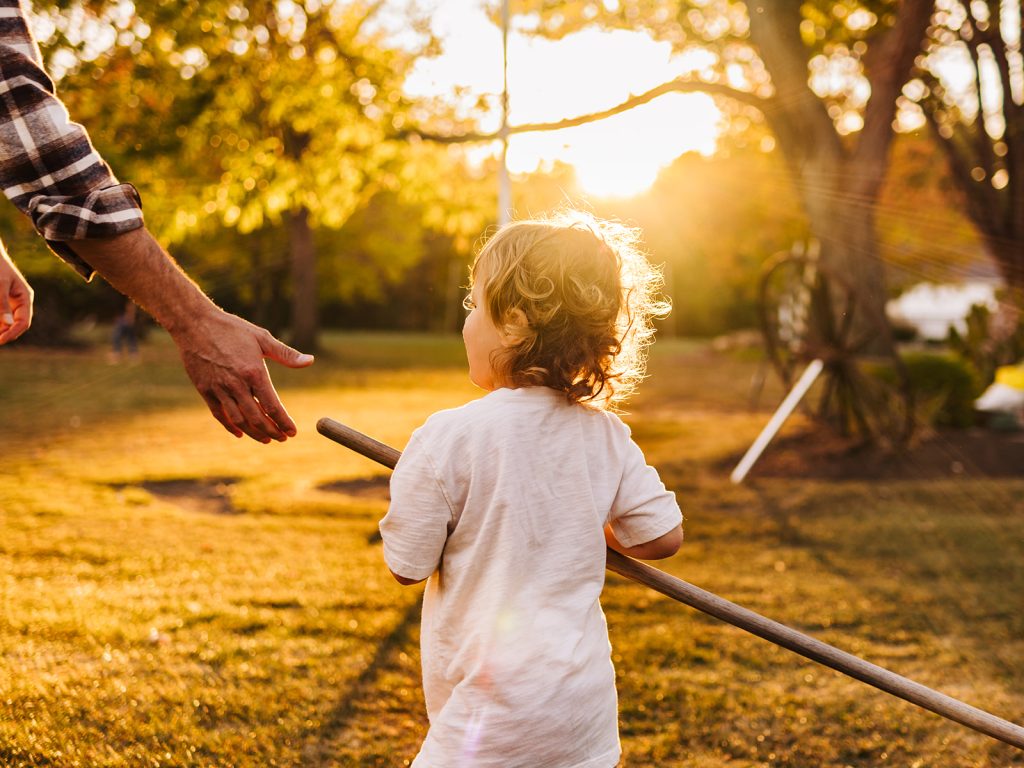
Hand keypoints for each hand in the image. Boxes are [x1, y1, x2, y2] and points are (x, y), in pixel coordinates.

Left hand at [0, 249, 32, 344]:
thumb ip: (2, 303)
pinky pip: (0, 315)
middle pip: (14, 324)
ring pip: (4, 321)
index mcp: (25, 298)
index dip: (13, 333)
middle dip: (3, 333)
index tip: (0, 340)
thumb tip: (6, 324)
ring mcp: (9, 302)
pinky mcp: (0, 301)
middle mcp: (19, 302)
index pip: (23, 322)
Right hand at [174, 309, 313, 442]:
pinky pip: (219, 414)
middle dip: (272, 431)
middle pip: (256, 418)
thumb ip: (286, 354)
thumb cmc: (232, 328)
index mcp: (253, 372)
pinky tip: (241, 432)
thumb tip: (309, 361)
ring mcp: (218, 389)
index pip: (272, 406)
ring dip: (254, 433)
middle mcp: (236, 384)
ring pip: (238, 420)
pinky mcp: (205, 390)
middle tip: (282, 438)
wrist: (194, 323)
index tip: (292, 432)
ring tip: (266, 439)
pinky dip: (230, 426)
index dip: (284, 422)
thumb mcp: (262, 337)